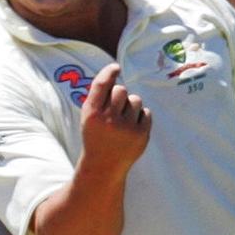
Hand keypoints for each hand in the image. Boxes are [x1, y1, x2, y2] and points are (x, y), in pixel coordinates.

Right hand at [79, 63, 151, 179]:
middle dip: (120, 96)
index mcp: (92, 113)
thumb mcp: (89, 116)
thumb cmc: (96, 135)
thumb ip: (99, 95)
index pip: (102, 84)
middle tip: (115, 110)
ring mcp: (126, 128)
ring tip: (123, 122)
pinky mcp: (141, 135)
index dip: (109, 72)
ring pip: (135, 100)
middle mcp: (108, 119)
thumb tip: (115, 68)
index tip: (116, 67)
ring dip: (130, 107)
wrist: (104, 166)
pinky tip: (131, 129)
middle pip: (121, 90)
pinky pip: (146, 112)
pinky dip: (140, 117)